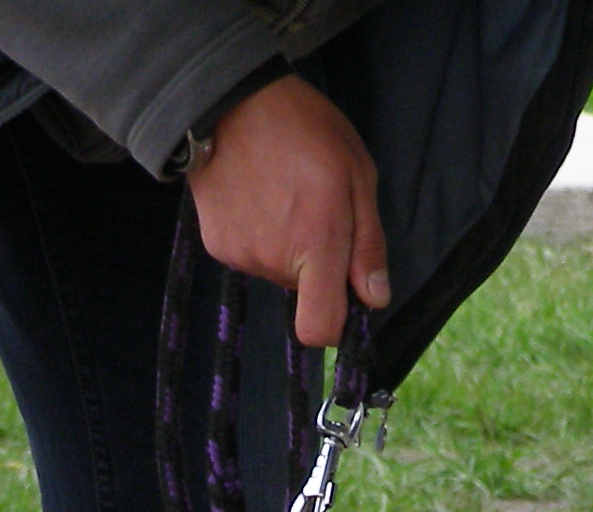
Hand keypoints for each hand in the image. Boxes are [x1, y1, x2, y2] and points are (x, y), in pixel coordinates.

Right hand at [187, 76, 389, 347]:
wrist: (230, 102)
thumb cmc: (304, 129)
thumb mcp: (357, 175)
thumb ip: (367, 243)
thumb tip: (374, 298)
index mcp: (317, 244)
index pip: (320, 328)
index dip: (335, 323)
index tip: (342, 296)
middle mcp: (275, 260)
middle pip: (303, 293)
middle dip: (315, 263)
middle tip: (313, 208)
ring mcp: (242, 255)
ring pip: (277, 271)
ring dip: (286, 246)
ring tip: (282, 194)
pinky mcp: (218, 246)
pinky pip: (250, 256)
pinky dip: (258, 236)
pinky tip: (257, 197)